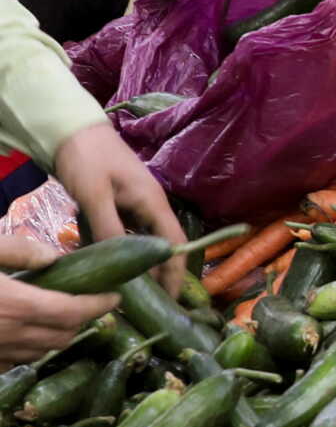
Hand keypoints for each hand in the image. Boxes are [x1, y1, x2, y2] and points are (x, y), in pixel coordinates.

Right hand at [0, 237, 113, 365]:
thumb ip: (17, 251)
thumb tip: (52, 257)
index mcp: (16, 305)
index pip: (73, 312)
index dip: (99, 306)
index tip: (114, 297)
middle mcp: (12, 334)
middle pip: (63, 336)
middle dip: (80, 321)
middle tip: (84, 303)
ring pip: (41, 352)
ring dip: (55, 337)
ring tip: (55, 317)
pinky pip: (16, 362)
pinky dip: (28, 349)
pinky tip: (21, 333)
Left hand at [51, 122, 186, 295]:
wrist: (69, 126)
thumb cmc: (87, 157)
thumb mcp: (95, 196)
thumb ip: (109, 230)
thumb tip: (121, 265)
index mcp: (153, 203)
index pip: (175, 246)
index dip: (175, 274)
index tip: (171, 299)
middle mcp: (150, 205)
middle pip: (161, 246)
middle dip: (157, 273)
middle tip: (146, 299)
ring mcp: (134, 203)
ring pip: (141, 240)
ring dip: (135, 261)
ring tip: (126, 284)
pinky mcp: (118, 201)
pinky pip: (122, 230)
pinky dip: (116, 244)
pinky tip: (104, 256)